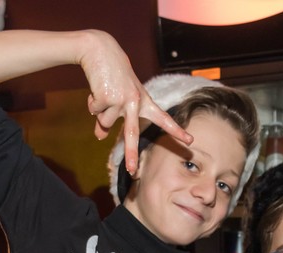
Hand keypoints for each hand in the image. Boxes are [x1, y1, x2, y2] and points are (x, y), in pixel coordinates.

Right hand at [80, 31, 192, 173]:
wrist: (100, 50)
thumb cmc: (113, 76)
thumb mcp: (118, 98)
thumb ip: (111, 119)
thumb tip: (100, 137)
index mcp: (144, 102)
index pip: (163, 119)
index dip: (175, 131)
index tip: (190, 141)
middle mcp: (136, 102)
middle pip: (132, 134)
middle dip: (131, 154)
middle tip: (132, 171)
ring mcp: (122, 101)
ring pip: (104, 122)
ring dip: (99, 110)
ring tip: (103, 91)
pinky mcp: (107, 97)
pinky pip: (95, 111)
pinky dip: (92, 102)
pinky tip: (97, 88)